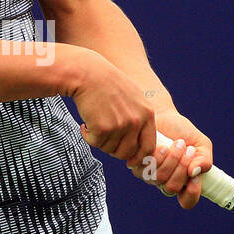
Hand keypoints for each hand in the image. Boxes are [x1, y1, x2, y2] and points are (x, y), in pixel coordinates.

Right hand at [69, 52, 155, 167]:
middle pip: (128, 152)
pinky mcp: (103, 128)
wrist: (87, 73)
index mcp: (147, 114)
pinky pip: (95, 143)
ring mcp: (121, 126)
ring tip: (94, 123)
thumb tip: (138, 148)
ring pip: (110, 149)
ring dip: (100, 141)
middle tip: (104, 138)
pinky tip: (85, 123)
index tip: (129, 160)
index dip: (138, 157)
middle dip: (114, 150)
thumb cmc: (107, 85)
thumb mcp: (133, 98)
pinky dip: (87, 136)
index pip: (149, 147)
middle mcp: (137, 121)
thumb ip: (140, 120)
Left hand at [128, 110, 212, 209]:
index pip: (187, 201)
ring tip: (178, 143)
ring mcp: (151, 176)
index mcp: (184, 182)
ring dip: (172, 159)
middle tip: (188, 150)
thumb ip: (205, 159)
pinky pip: (147, 167)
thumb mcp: (201, 145)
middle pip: (172, 188)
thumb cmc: (184, 132)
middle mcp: (166, 182)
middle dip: (182, 167)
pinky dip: (158, 155)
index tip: (196, 176)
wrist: (164, 116)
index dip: (192, 193)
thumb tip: (195, 172)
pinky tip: (163, 145)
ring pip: (160, 178)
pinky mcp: (138, 165)